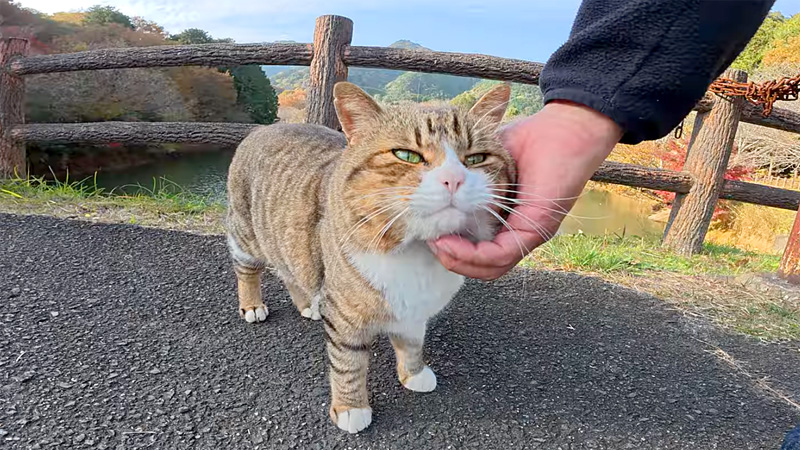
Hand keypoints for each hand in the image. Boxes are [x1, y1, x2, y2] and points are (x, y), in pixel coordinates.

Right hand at [428, 100, 622, 279]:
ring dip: (458, 261)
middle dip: (452, 260)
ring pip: (491, 268)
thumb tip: (437, 184)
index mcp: (508, 220)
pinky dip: (472, 254)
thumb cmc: (530, 138)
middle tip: (431, 241)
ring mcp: (530, 234)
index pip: (479, 250)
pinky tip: (450, 241)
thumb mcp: (484, 159)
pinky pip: (500, 255)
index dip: (452, 247)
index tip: (430, 230)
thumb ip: (464, 176)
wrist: (566, 126)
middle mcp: (520, 233)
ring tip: (438, 244)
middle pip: (483, 267)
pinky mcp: (536, 229)